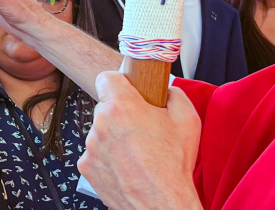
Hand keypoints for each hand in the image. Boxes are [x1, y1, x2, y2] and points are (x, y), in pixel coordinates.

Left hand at [77, 71, 202, 209]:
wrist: (160, 203)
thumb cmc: (172, 165)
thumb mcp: (187, 120)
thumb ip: (174, 94)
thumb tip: (167, 90)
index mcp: (122, 106)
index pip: (106, 77)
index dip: (119, 82)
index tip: (127, 89)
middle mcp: (101, 123)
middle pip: (106, 108)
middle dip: (121, 114)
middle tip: (141, 128)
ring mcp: (91, 146)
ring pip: (100, 132)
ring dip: (114, 138)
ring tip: (137, 153)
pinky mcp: (86, 166)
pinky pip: (96, 154)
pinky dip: (108, 158)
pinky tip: (127, 166)